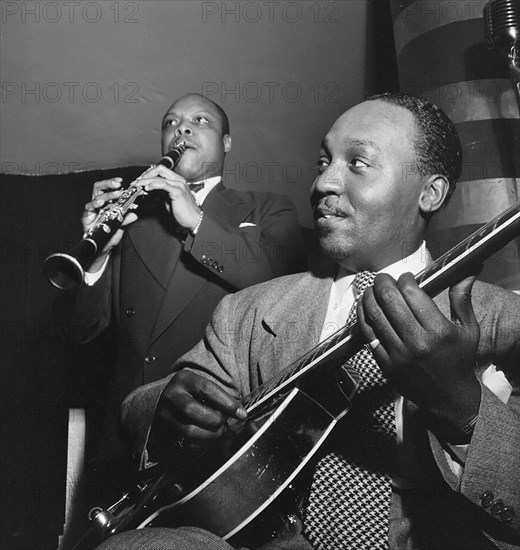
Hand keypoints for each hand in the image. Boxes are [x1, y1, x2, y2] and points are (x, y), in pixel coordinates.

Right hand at [82, 177, 137, 270]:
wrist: (102, 247)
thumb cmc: (110, 234)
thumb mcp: (121, 227)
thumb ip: (126, 220)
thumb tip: (134, 215)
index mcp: (108, 203)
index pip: (109, 189)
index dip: (114, 183)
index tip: (121, 181)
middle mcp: (99, 204)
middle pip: (100, 188)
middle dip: (109, 183)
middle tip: (118, 183)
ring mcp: (92, 210)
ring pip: (96, 195)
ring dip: (107, 194)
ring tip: (115, 194)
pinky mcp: (86, 216)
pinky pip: (88, 207)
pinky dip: (94, 204)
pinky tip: (100, 202)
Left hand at [137, 164, 201, 230]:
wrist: (193, 220)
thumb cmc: (182, 211)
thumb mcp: (169, 199)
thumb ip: (161, 192)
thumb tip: (150, 188)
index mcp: (177, 180)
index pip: (161, 170)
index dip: (149, 173)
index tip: (140, 180)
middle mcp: (178, 180)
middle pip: (159, 169)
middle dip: (145, 174)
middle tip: (136, 182)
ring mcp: (179, 185)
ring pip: (159, 177)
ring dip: (145, 180)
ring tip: (137, 185)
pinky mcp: (178, 192)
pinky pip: (163, 184)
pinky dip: (153, 185)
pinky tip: (147, 188)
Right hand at [155, 370, 246, 448]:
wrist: (164, 401)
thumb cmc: (192, 394)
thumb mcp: (202, 386)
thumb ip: (220, 396)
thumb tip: (241, 411)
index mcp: (184, 380)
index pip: (207, 389)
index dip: (227, 403)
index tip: (242, 414)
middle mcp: (171, 396)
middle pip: (193, 411)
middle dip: (216, 420)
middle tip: (226, 423)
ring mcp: (165, 416)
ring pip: (189, 430)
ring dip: (211, 435)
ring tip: (220, 431)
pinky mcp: (164, 433)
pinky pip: (185, 444)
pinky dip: (203, 444)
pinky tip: (210, 439)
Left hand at [357, 272, 480, 441]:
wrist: (448, 398)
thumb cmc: (458, 360)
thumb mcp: (468, 329)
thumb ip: (462, 298)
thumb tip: (467, 271)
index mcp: (439, 331)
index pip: (412, 293)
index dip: (405, 279)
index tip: (406, 278)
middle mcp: (417, 342)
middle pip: (389, 300)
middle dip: (383, 282)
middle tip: (383, 278)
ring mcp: (399, 354)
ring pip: (375, 315)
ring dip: (369, 296)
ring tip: (371, 289)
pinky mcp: (385, 364)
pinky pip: (367, 334)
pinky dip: (363, 316)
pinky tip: (364, 307)